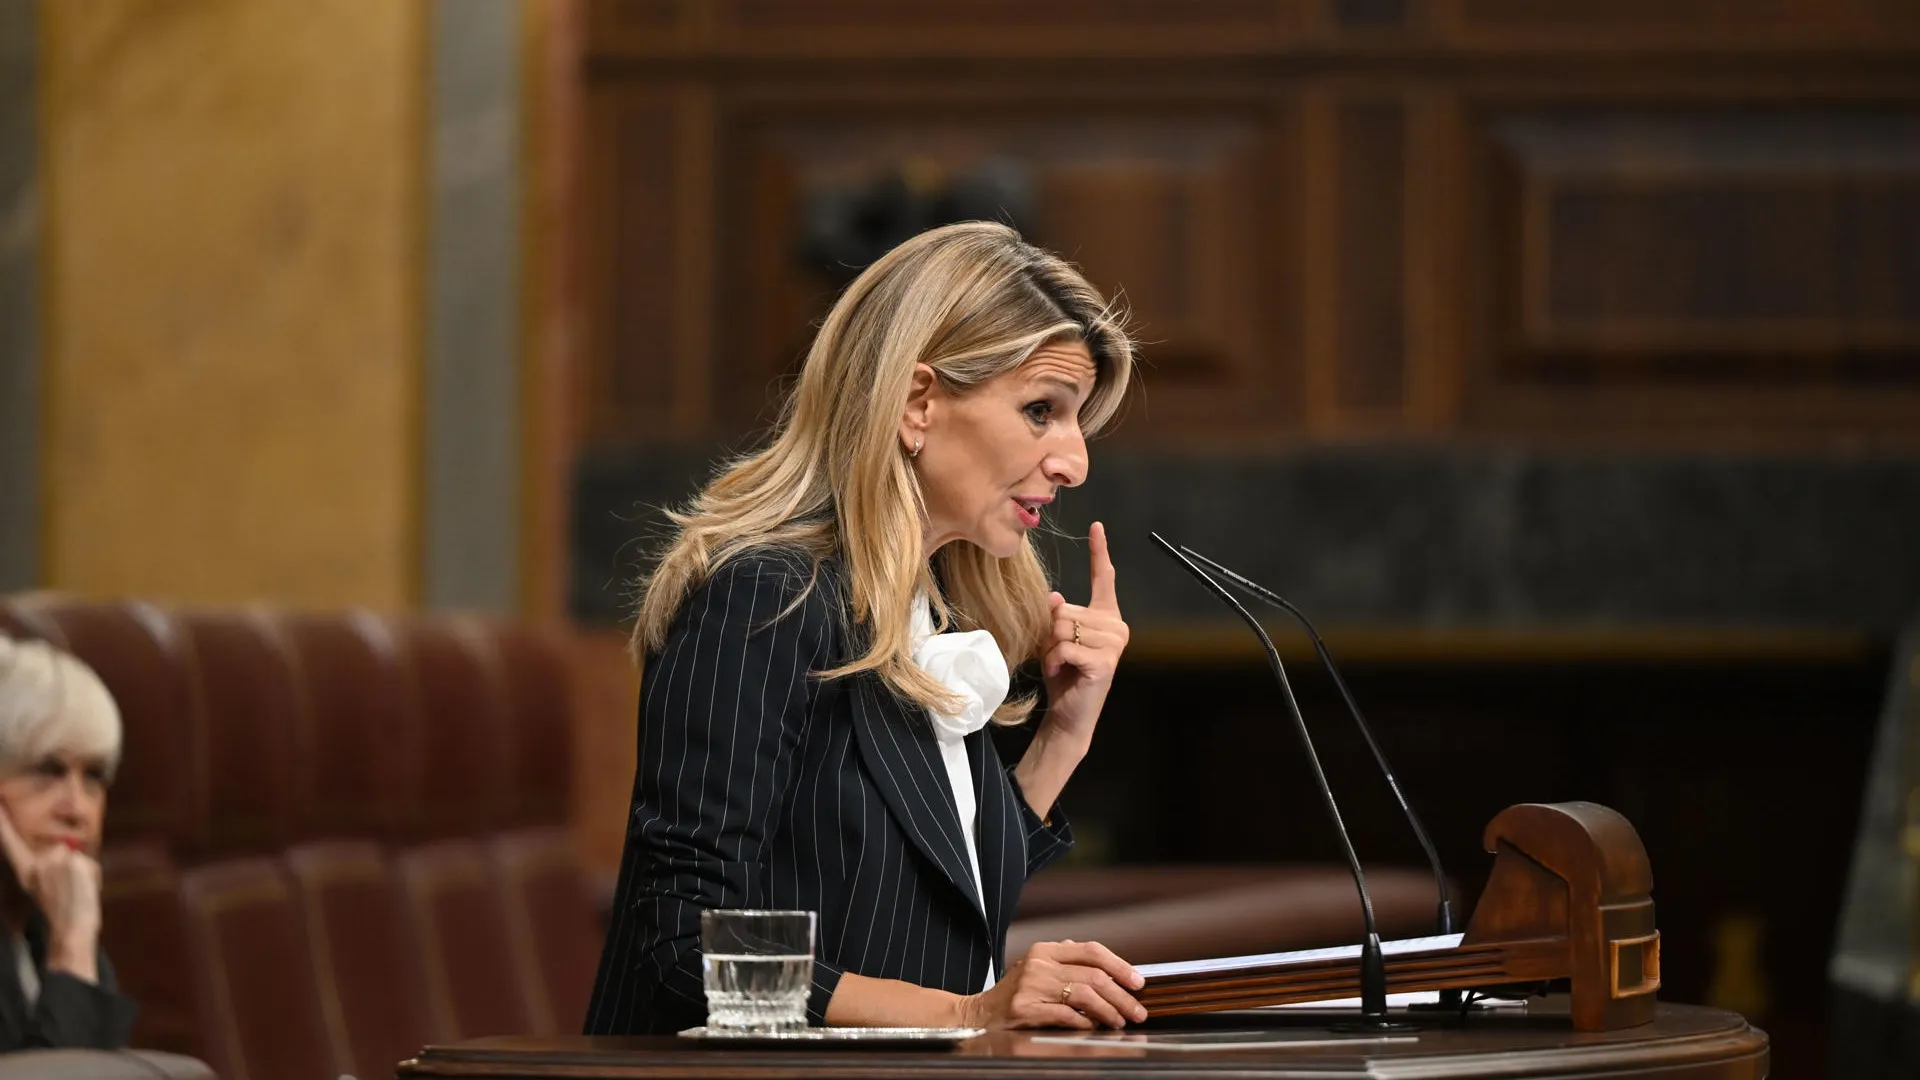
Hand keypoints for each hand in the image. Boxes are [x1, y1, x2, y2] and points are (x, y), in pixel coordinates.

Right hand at [0, 806, 100, 971]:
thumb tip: (65, 847)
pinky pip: (89, 863)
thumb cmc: (62, 912)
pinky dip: (92, 875)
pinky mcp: (74, 860)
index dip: (2, 824)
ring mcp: (55, 860)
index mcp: (28, 872)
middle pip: (60, 851)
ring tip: (75, 892)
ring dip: (82, 872)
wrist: (71, 929)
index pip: (11, 844)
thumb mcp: (49, 888)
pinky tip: (84, 890)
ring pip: (76, 857)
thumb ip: (53, 867)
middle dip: (70, 867)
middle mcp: (38, 864)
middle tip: (68, 891)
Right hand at [958, 939, 1147, 1029]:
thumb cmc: (1015, 994)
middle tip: (1137, 1011)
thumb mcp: (1038, 969)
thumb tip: (1111, 971)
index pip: (1091, 951)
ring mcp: (1031, 986)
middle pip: (1093, 976)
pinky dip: (1085, 1023)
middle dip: (1122, 996)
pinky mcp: (1026, 1010)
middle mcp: (1039, 964)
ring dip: (1109, 1011)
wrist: (979, 1014)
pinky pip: (1066, 1016)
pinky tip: (1093, 1028)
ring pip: (1084, 995)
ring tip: (1119, 1022)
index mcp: (1045, 950)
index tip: (1138, 982)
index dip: (1120, 966)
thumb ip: (1068, 964)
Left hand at [1040, 521, 1129, 747]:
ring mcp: (1114, 644)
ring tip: (1062, 664)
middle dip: (1052, 633)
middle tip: (1059, 654)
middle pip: (1067, 610)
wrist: (1069, 712)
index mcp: (1106, 616)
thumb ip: (1057, 616)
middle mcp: (1116, 626)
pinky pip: (1066, 648)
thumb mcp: (1055, 638)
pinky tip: (1064, 671)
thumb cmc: (1064, 674)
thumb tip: (1053, 598)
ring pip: (1064, 628)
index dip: (1099, 551)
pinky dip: (1056, 660)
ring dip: (1052, 649)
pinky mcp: (1106, 661)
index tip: (1096, 526)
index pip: (1103, 578)